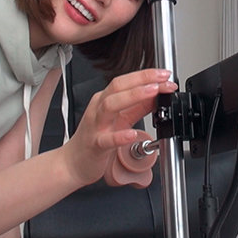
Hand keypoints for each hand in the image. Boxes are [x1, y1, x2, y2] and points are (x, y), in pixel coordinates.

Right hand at [61, 68, 176, 185]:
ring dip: (133, 96)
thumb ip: (138, 107)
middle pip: (117, 86)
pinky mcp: (95, 145)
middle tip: (162, 78)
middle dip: (142, 79)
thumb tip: (158, 95)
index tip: (164, 74)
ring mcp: (96, 126)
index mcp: (104, 99)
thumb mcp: (119, 118)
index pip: (126, 81)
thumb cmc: (94, 138)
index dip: (146, 75)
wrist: (73, 162)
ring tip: (152, 92)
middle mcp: (99, 109)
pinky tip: (132, 133)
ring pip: (110, 105)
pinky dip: (120, 136)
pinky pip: (106, 139)